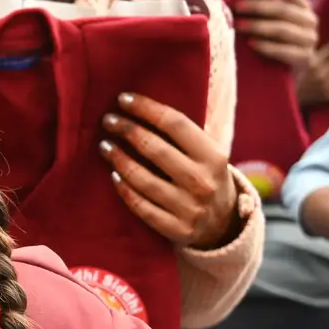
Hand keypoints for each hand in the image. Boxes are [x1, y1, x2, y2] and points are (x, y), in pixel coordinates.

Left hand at [101, 93, 241, 249]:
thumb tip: (140, 106)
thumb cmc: (206, 178)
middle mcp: (203, 181)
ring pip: (144, 179)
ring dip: (119, 159)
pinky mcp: (176, 229)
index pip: (175, 124)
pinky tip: (113, 176)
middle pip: (155, 149)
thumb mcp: (209, 155)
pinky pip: (141, 206)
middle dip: (127, 130)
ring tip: (104, 145)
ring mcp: (189, 208)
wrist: (224, 225)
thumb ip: (184, 136)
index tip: (123, 99)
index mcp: (214, 156)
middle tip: (108, 120)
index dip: (146, 109)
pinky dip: (125, 190)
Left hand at [235, 0, 317, 66]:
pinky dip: (267, 47)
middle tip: (236, 6)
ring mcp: (310, 39)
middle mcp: (310, 20)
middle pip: (283, 9)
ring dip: (258, 26)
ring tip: (238, 26)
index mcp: (302, 6)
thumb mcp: (267, 19)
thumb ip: (260, 4)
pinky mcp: (306, 58)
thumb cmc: (269, 40)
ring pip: (283, 29)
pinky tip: (251, 44)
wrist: (280, 73)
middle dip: (257, 6)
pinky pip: (285, 51)